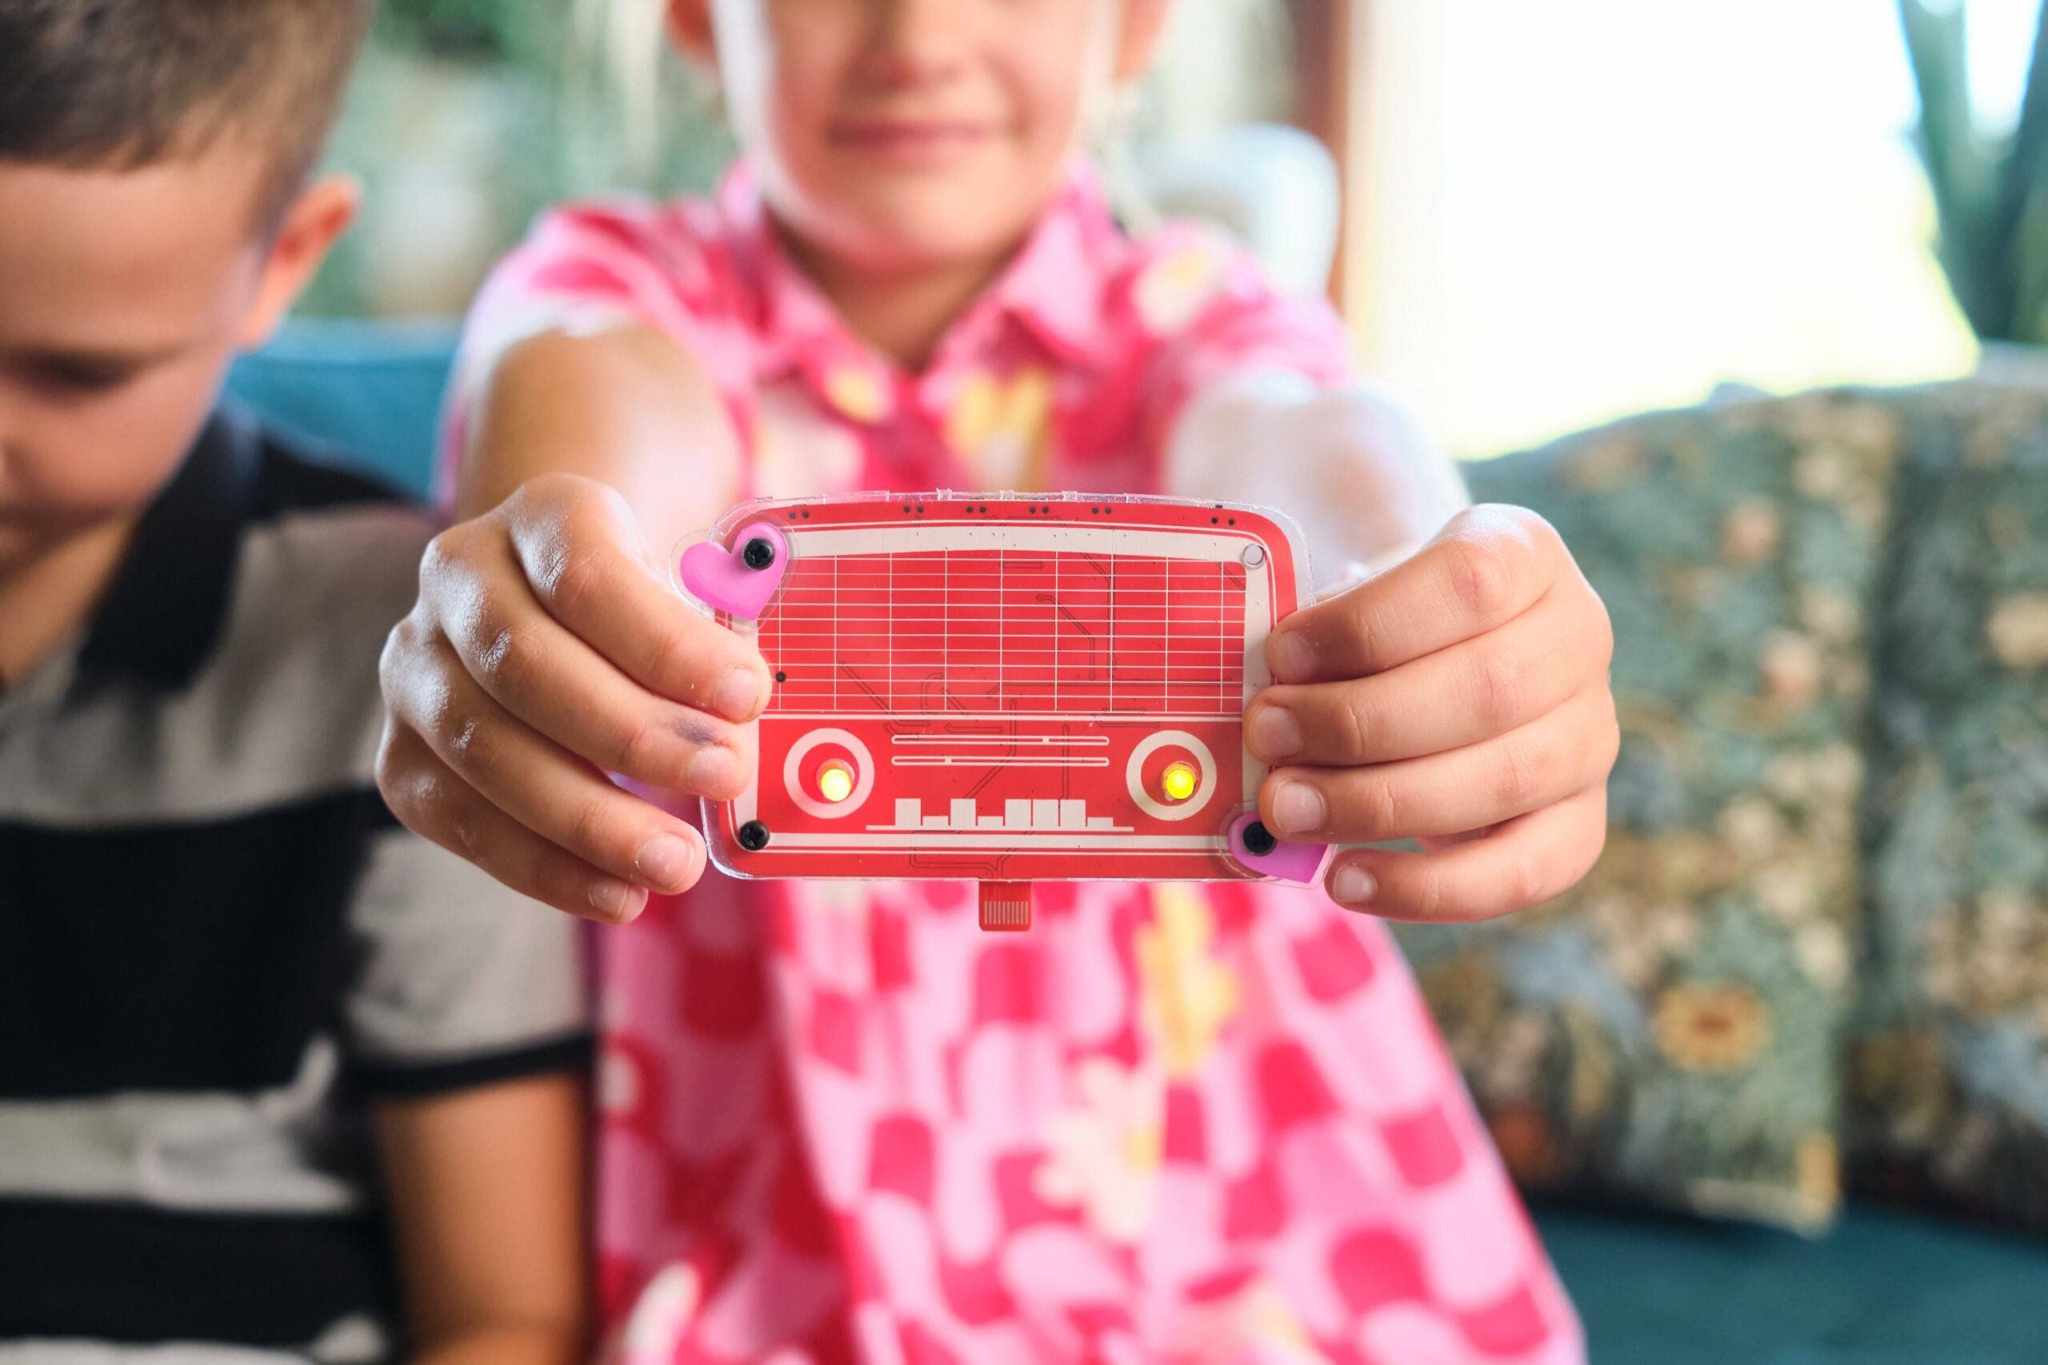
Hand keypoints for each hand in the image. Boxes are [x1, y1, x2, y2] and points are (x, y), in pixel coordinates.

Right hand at [377, 474, 771, 921]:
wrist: (555, 598)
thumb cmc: (648, 604)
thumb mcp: (692, 588)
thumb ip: (719, 642)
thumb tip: (751, 731)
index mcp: (544, 514)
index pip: (589, 575)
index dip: (667, 643)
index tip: (748, 698)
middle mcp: (460, 577)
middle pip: (527, 664)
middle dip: (635, 736)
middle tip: (724, 779)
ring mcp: (416, 664)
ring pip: (484, 749)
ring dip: (589, 820)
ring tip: (676, 863)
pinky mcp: (402, 748)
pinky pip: (458, 818)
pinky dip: (543, 867)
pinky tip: (617, 892)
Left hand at [1245, 505, 1616, 920]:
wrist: (1425, 658)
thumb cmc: (1368, 624)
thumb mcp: (1345, 597)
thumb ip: (1313, 634)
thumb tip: (1263, 711)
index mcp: (1524, 553)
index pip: (1468, 582)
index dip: (1368, 626)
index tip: (1282, 654)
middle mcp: (1578, 640)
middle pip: (1487, 689)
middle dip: (1358, 722)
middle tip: (1267, 736)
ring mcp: (1590, 735)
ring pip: (1502, 781)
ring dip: (1377, 803)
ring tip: (1286, 808)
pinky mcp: (1578, 820)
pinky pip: (1523, 871)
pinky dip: (1426, 887)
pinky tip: (1343, 880)